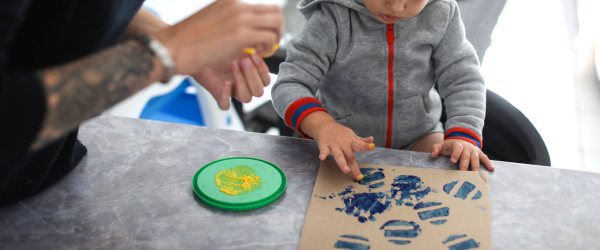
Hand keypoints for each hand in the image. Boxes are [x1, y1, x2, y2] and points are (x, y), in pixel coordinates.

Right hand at [153, 0, 281, 75]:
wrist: (171, 48)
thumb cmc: (186, 41)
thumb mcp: (212, 22)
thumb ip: (230, 22)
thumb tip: (243, 31)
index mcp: (230, 1)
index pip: (263, 7)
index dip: (267, 24)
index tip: (261, 37)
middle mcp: (237, 5)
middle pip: (275, 12)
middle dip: (277, 30)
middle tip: (267, 44)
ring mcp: (240, 17)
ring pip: (276, 23)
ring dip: (274, 38)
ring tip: (262, 50)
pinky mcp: (241, 34)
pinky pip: (270, 38)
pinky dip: (269, 48)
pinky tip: (256, 54)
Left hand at [192, 53, 270, 109]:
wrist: (199, 51)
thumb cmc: (220, 48)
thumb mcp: (238, 45)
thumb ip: (251, 47)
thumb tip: (261, 46)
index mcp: (253, 76)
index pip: (266, 80)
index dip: (262, 70)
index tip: (254, 55)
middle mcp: (245, 86)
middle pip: (258, 91)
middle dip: (252, 75)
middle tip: (244, 60)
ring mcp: (232, 92)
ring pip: (246, 98)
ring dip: (242, 82)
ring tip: (234, 64)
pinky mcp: (219, 96)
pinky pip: (226, 105)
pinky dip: (226, 95)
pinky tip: (226, 83)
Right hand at [302, 112, 374, 179]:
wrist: (325, 125)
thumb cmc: (340, 133)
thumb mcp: (351, 135)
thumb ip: (361, 140)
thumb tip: (372, 140)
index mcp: (351, 141)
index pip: (359, 144)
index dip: (365, 146)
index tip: (372, 147)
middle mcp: (343, 144)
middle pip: (349, 156)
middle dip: (354, 166)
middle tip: (358, 176)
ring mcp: (334, 145)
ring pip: (338, 155)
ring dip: (342, 163)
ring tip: (346, 170)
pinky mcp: (324, 146)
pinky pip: (324, 151)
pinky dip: (323, 154)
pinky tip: (322, 158)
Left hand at [430, 139, 493, 170]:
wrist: (461, 140)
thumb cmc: (450, 146)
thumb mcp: (442, 145)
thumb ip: (435, 148)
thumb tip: (432, 155)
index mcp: (457, 145)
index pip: (457, 148)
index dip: (455, 154)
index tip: (453, 161)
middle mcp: (467, 147)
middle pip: (466, 156)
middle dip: (465, 165)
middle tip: (463, 173)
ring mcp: (474, 151)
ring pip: (475, 159)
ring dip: (476, 167)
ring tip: (475, 175)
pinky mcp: (479, 154)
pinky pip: (485, 158)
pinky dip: (488, 163)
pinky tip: (491, 169)